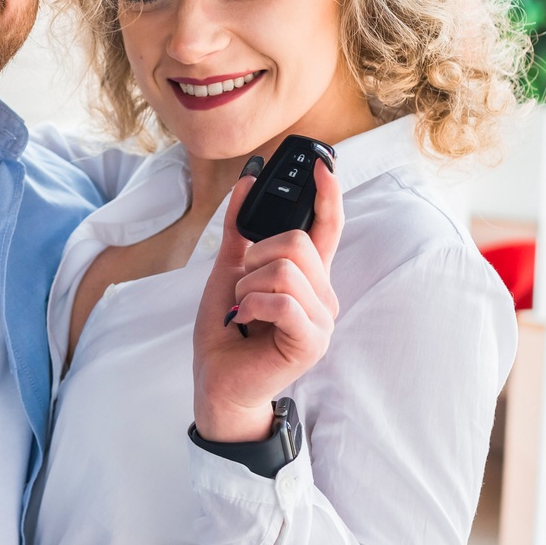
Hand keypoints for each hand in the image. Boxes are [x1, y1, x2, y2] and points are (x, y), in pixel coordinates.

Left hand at [193, 157, 342, 443]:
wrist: (218, 380)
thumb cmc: (226, 330)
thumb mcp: (228, 271)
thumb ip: (239, 229)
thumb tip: (247, 181)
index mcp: (307, 275)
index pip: (328, 227)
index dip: (327, 194)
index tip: (320, 164)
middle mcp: (322, 293)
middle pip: (298, 242)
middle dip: (256, 258)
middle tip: (243, 287)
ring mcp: (321, 318)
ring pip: (286, 271)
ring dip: (248, 287)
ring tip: (243, 309)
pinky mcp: (312, 341)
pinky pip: (283, 302)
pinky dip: (252, 305)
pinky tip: (244, 320)